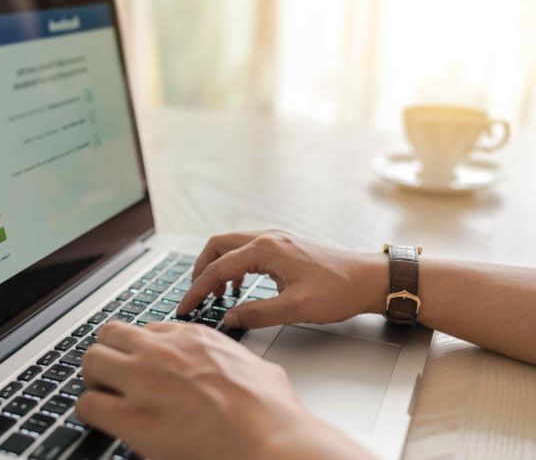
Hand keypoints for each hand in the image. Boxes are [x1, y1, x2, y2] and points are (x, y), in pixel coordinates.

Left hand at [77, 321, 370, 459]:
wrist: (272, 444)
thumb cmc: (273, 415)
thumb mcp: (259, 368)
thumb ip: (237, 363)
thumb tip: (243, 371)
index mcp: (194, 338)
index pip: (148, 329)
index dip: (142, 351)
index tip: (143, 366)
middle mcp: (164, 352)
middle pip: (111, 333)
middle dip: (110, 354)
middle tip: (115, 378)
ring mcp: (145, 382)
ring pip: (91, 360)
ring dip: (95, 380)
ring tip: (107, 399)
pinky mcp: (133, 419)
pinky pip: (87, 405)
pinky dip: (90, 413)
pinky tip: (105, 424)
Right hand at [178, 230, 387, 327]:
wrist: (370, 279)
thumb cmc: (339, 290)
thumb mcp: (296, 309)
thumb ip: (257, 313)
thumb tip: (229, 318)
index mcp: (266, 249)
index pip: (218, 268)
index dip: (198, 289)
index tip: (185, 307)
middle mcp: (268, 238)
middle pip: (218, 246)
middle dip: (201, 270)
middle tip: (195, 295)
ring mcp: (276, 239)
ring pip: (231, 246)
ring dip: (218, 268)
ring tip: (216, 296)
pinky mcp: (284, 246)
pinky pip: (247, 251)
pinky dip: (235, 268)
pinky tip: (240, 289)